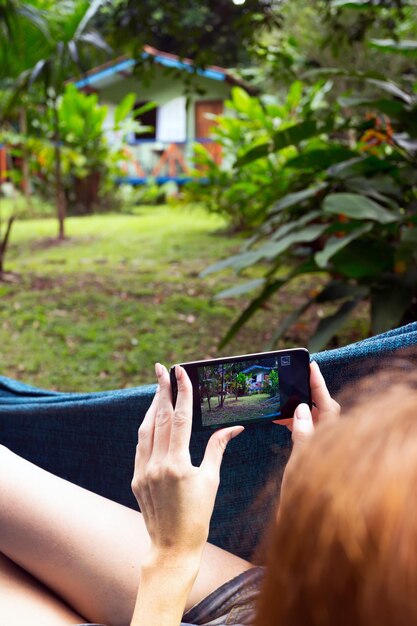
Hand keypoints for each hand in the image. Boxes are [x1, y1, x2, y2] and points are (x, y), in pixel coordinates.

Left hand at [131, 363, 243, 565]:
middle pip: (158, 417)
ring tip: (159, 389)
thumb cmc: (198, 515)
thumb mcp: (211, 480)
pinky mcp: (136, 478)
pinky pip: (140, 446)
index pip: (179, 418)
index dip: (181, 392)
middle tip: (162, 368)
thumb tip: (233, 427)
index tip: (180, 372)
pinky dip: (147, 428)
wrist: (173, 546)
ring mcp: (143, 471)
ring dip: (152, 407)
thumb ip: (218, 448)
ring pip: (145, 429)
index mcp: (178, 464)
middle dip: (161, 390)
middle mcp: (157, 464)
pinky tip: (152, 419)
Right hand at [279, 361, 339, 506]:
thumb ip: (303, 432)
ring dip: (298, 409)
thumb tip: (302, 408)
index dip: (319, 384)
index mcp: (330, 440)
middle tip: (294, 378)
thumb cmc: (306, 495)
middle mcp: (329, 441)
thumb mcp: (301, 460)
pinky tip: (280, 421)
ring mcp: (322, 448)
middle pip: (322, 409)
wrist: (302, 522)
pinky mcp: (313, 455)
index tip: (311, 365)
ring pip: (312, 420)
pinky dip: (294, 422)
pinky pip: (305, 431)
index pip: (327, 404)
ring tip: (280, 403)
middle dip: (308, 393)